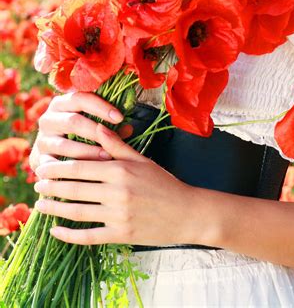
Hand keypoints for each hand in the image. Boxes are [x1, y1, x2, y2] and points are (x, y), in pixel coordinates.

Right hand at [29, 91, 132, 172]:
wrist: (59, 158)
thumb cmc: (85, 136)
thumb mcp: (97, 126)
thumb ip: (111, 126)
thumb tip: (128, 128)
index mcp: (63, 103)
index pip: (81, 98)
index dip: (101, 107)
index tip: (120, 117)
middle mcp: (48, 118)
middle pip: (72, 121)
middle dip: (96, 132)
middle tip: (115, 141)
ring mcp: (42, 139)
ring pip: (64, 144)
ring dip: (87, 151)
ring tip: (107, 157)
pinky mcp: (38, 159)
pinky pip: (53, 165)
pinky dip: (69, 170)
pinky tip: (86, 174)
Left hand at [33, 124, 197, 246]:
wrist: (186, 212)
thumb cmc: (164, 183)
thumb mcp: (142, 160)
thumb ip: (117, 145)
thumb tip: (97, 126)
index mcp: (121, 170)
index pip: (81, 167)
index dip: (58, 168)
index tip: (44, 167)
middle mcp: (117, 192)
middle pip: (75, 189)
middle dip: (52, 187)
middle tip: (36, 184)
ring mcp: (118, 215)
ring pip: (78, 212)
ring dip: (54, 209)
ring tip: (39, 205)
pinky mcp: (120, 235)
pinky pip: (88, 237)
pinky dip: (69, 235)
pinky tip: (55, 231)